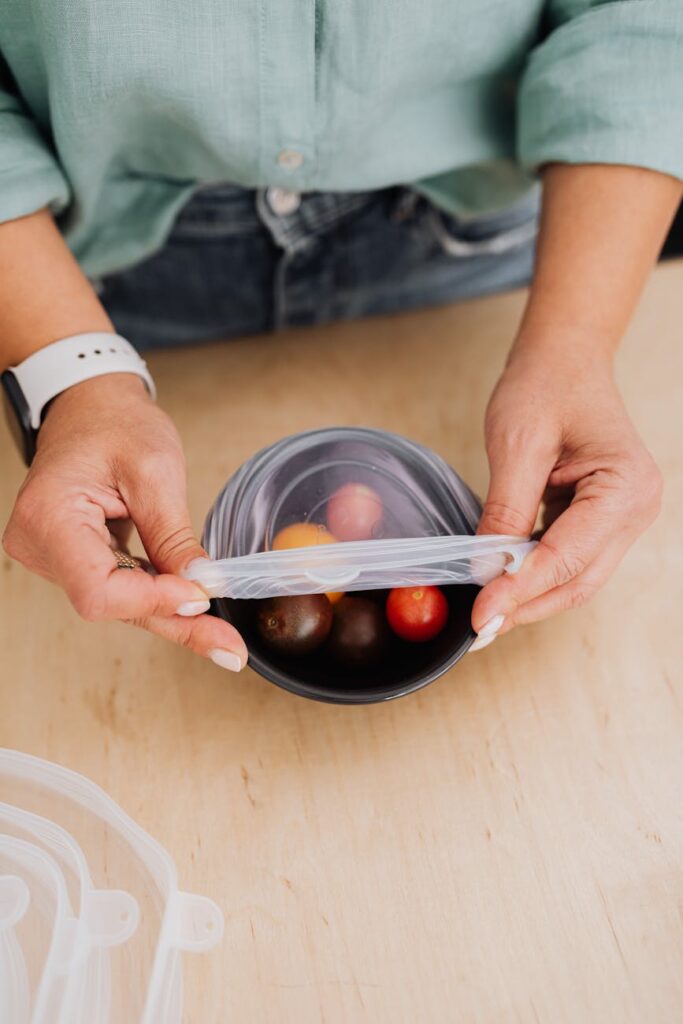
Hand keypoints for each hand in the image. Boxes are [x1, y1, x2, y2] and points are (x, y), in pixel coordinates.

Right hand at [2, 374, 246, 670]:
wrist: (91, 406)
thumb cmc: (114, 424)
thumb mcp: (154, 471)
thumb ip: (173, 534)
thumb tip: (200, 586)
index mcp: (49, 517)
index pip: (97, 588)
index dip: (151, 600)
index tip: (201, 593)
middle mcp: (39, 545)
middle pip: (110, 605)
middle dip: (175, 622)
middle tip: (229, 647)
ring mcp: (52, 556)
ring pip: (118, 603)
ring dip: (171, 615)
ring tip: (222, 636)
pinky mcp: (73, 560)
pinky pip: (119, 589)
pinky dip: (158, 598)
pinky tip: (197, 612)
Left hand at [471, 344, 662, 648]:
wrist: (564, 359)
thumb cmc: (546, 386)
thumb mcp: (517, 444)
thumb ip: (505, 510)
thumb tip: (487, 569)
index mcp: (624, 486)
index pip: (568, 556)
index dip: (520, 591)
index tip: (482, 617)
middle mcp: (635, 508)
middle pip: (579, 579)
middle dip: (527, 606)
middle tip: (480, 629)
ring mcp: (624, 517)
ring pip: (576, 577)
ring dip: (531, 597)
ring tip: (486, 612)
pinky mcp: (602, 519)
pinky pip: (569, 559)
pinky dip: (535, 575)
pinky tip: (501, 583)